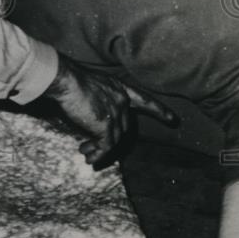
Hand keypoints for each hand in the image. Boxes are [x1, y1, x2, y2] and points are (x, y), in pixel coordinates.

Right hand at [44, 55, 176, 165]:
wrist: (66, 80)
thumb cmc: (72, 81)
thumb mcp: (93, 88)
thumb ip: (100, 103)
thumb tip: (95, 126)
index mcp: (120, 89)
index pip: (144, 100)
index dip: (158, 110)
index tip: (172, 119)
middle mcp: (122, 101)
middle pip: (122, 127)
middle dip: (107, 141)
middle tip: (89, 149)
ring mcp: (116, 113)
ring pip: (113, 139)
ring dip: (98, 149)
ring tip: (85, 153)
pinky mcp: (106, 126)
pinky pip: (105, 146)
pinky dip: (97, 155)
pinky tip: (88, 158)